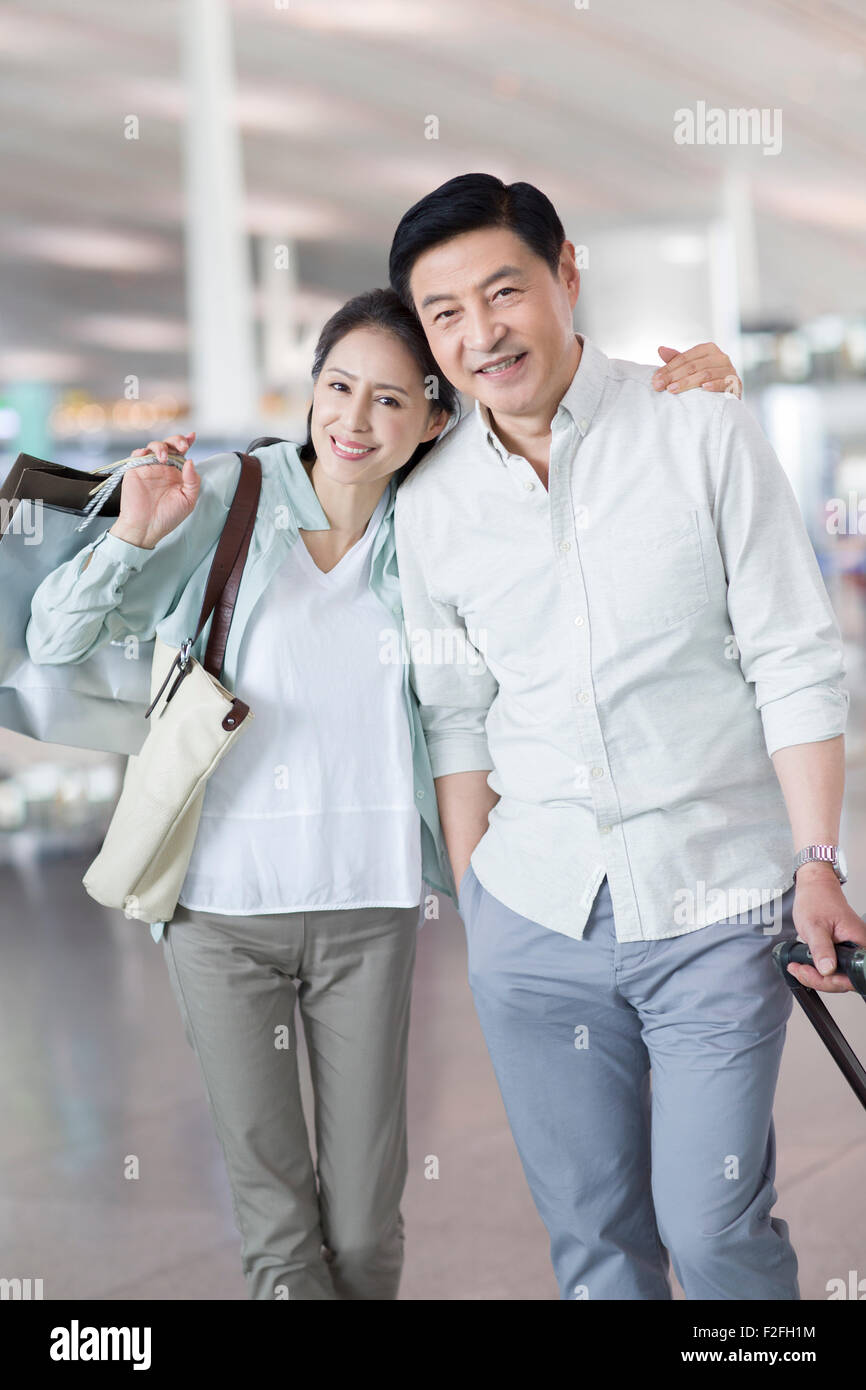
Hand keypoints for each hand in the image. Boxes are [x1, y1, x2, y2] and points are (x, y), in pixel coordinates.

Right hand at [111, 432, 199, 549]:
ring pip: (154, 446)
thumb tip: (190, 461)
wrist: (146, 527)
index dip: (187, 442)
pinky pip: (137, 454)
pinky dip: (142, 451)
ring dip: (161, 446)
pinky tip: (147, 455)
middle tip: (182, 447)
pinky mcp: (135, 470)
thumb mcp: (188, 500)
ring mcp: (149, 468)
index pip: (183, 454)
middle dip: (177, 440)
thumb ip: (192, 481)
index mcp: (177, 474)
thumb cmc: (167, 517)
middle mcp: (164, 468)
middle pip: (170, 445)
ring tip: (163, 457)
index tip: (192, 436)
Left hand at [652, 344, 742, 396]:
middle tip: (659, 386)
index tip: (655, 380)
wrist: (727, 396)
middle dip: (674, 376)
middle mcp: (720, 357)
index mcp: (708, 349)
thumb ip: (677, 360)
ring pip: (705, 373)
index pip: (685, 358)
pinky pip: (724, 382)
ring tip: (672, 390)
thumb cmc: (705, 381)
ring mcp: (729, 369)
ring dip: (687, 382)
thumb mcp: (691, 369)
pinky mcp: (736, 383)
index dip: (668, 369)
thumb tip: (660, 349)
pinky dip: (714, 385)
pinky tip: (703, 388)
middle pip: (693, 366)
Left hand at [786, 866, 865, 993]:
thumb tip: (827, 970)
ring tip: (798, 967)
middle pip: (845, 979)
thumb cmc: (817, 900)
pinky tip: (804, 965)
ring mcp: (851, 950)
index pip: (852, 975)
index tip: (813, 974)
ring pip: (838, 976)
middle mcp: (859, 947)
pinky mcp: (843, 950)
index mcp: (859, 941)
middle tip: (800, 970)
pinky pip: (834, 968)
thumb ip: (821, 949)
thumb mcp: (814, 926)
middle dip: (820, 979)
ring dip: (816, 976)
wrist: (814, 888)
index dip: (832, 981)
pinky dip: (818, 970)